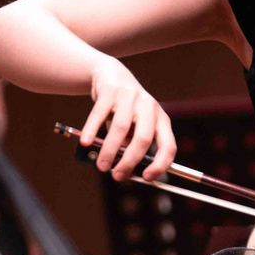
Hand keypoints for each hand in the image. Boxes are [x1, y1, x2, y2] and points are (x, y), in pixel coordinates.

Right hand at [82, 56, 174, 180]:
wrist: (112, 75)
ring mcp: (130, 97)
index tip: (147, 178)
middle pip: (143, 138)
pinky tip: (86, 142)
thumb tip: (124, 170)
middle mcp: (149, 107)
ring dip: (109, 150)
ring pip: (120, 128)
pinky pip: (99, 114)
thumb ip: (131, 146)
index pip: (168, 145)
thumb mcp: (135, 127)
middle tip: (118, 175)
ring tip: (101, 165)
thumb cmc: (125, 110)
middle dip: (130, 161)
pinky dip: (92, 130)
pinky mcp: (110, 91)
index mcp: (161, 119)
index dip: (160, 164)